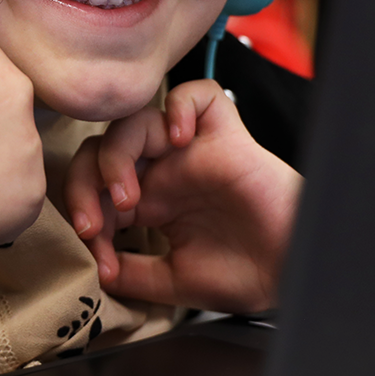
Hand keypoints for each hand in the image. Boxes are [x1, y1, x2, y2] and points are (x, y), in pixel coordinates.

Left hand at [64, 80, 300, 313]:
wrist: (291, 276)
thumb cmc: (245, 276)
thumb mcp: (173, 281)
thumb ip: (132, 274)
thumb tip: (93, 270)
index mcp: (149, 201)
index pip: (93, 184)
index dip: (83, 212)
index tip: (95, 253)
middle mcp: (165, 170)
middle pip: (101, 146)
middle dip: (83, 182)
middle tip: (95, 224)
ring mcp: (193, 151)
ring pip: (136, 119)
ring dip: (116, 154)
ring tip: (128, 197)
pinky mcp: (226, 137)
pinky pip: (198, 94)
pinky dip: (179, 107)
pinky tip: (178, 140)